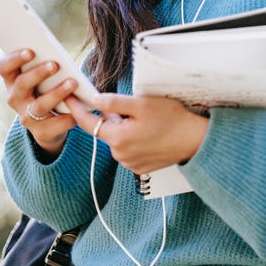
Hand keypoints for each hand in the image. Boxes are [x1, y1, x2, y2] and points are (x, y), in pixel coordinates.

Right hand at [0, 49, 77, 157]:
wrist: (49, 124)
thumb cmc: (47, 89)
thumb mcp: (42, 76)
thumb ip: (44, 64)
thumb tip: (58, 54)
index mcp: (12, 80)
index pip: (4, 68)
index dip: (14, 59)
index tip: (30, 51)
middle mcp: (15, 98)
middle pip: (21, 84)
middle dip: (38, 73)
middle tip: (55, 64)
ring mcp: (26, 116)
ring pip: (39, 105)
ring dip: (56, 93)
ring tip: (72, 83)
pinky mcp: (41, 131)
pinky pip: (55, 125)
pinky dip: (68, 116)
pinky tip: (79, 109)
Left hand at [65, 94, 208, 174]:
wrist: (195, 140)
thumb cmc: (172, 120)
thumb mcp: (142, 104)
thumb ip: (114, 102)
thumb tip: (94, 100)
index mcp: (117, 138)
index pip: (87, 122)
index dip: (76, 108)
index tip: (70, 98)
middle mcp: (120, 154)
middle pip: (105, 130)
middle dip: (112, 116)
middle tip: (131, 105)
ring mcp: (130, 163)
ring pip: (118, 140)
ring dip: (124, 128)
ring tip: (146, 120)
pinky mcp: (140, 167)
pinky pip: (129, 150)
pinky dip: (133, 139)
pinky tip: (150, 132)